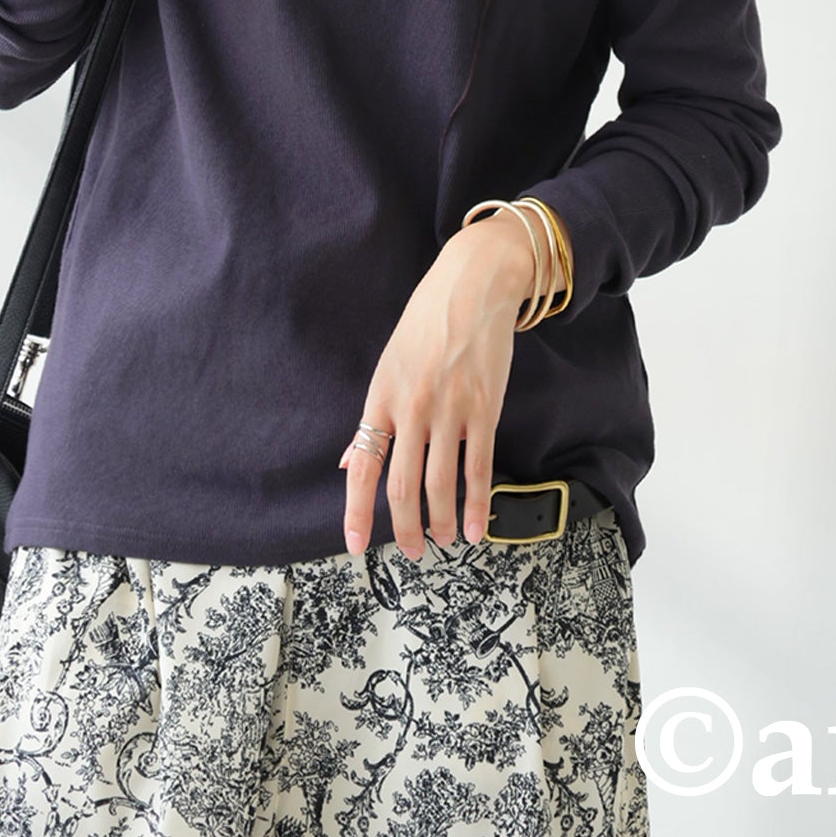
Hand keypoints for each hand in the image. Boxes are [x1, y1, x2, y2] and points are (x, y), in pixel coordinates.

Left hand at [340, 214, 535, 559]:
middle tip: (412, 552)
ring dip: (441, 522)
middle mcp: (412, 407)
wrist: (472, 285)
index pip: (364, 465)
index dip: (357, 510)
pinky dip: (477, 503)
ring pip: (440, 483)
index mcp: (382, 396)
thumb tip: (350, 461)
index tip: (355, 545)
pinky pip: (479, 466)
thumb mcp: (388, 365)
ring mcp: (450, 409)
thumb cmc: (427, 323)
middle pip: (403, 484)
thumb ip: (372, 419)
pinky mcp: (484, 408)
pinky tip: (477, 526)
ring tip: (445, 541)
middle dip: (405, 528)